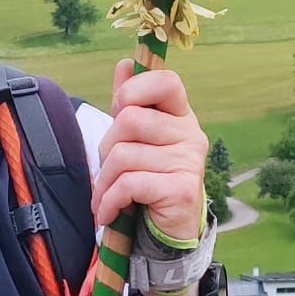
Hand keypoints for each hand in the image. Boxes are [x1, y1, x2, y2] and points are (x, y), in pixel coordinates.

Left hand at [93, 59, 208, 243]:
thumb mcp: (138, 139)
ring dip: (104, 181)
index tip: (119, 110)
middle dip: (106, 147)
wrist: (169, 231)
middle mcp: (190, 134)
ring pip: (124, 155)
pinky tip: (108, 212)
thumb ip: (131, 102)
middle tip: (107, 169)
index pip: (165, 81)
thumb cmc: (150, 179)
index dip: (134, 89)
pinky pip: (130, 184)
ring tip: (105, 196)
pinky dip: (109, 201)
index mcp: (181, 115)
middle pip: (131, 120)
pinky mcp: (181, 190)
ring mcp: (189, 162)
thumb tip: (124, 64)